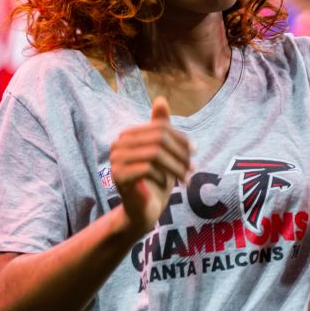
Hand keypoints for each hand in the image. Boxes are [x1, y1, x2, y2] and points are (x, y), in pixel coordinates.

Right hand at [111, 97, 192, 234]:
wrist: (142, 211)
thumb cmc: (155, 180)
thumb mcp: (163, 152)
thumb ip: (160, 128)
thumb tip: (160, 99)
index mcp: (128, 135)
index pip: (160, 127)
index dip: (180, 138)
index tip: (194, 151)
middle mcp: (118, 144)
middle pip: (158, 138)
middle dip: (179, 153)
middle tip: (192, 167)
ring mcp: (116, 160)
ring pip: (155, 153)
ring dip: (175, 166)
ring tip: (186, 177)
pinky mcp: (118, 177)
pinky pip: (147, 169)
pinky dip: (163, 177)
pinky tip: (167, 186)